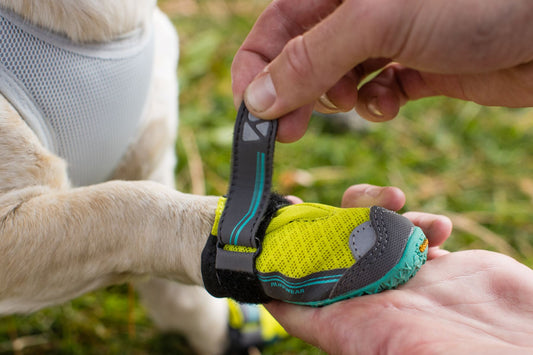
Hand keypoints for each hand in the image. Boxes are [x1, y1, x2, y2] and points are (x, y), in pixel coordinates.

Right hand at [232, 0, 532, 141]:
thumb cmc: (477, 0)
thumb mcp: (378, 20)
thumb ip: (310, 59)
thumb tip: (257, 99)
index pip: (275, 26)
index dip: (255, 68)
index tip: (252, 111)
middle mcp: (359, 9)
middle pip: (302, 56)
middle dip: (292, 94)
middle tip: (285, 132)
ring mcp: (389, 37)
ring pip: (337, 79)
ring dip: (337, 99)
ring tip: (355, 100)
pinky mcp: (417, 65)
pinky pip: (377, 91)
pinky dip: (376, 104)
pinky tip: (392, 100)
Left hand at [267, 184, 532, 353]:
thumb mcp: (386, 347)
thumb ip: (331, 327)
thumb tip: (273, 301)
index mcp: (353, 322)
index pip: (300, 288)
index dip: (284, 254)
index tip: (280, 216)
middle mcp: (376, 302)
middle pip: (332, 252)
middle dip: (332, 219)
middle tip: (348, 200)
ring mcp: (410, 284)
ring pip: (372, 236)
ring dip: (378, 212)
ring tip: (398, 203)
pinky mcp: (444, 271)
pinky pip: (416, 236)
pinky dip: (421, 223)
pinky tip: (439, 228)